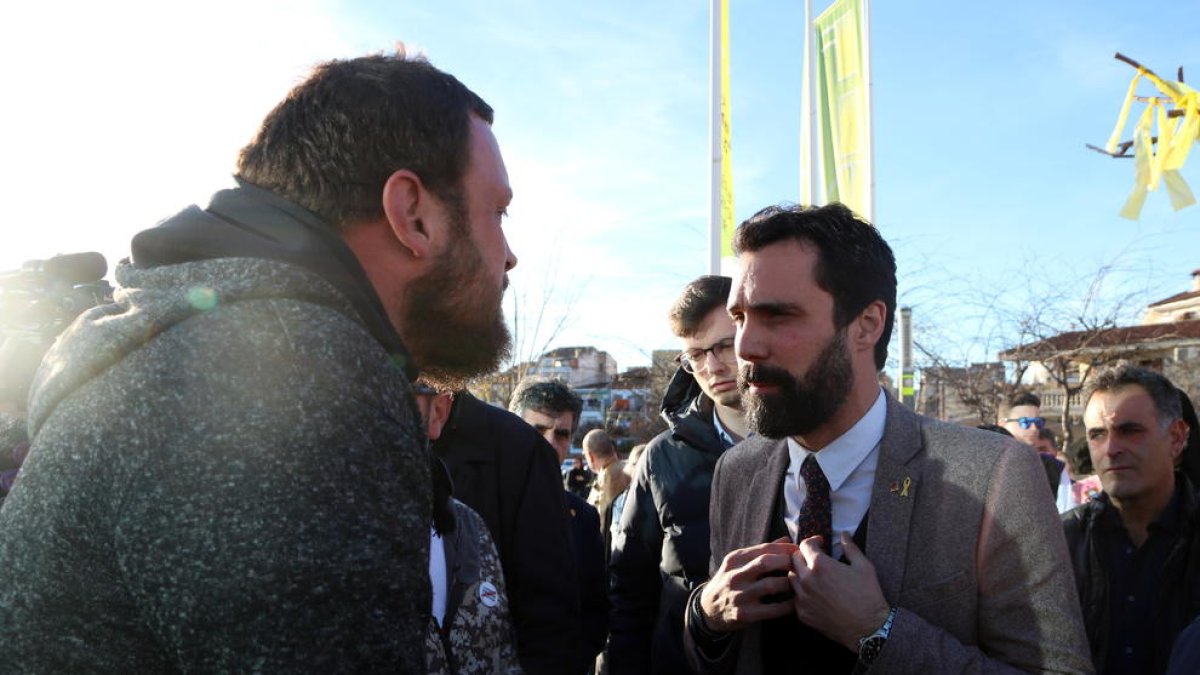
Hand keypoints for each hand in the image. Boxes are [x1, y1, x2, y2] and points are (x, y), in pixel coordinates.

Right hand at [699, 537, 797, 632]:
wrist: (709, 608)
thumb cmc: (730, 581)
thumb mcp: (739, 563)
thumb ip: (762, 552)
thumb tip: (787, 539)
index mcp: (735, 559)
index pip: (764, 548)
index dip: (785, 548)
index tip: (800, 551)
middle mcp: (735, 575)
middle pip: (766, 562)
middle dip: (788, 562)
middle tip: (803, 566)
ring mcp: (739, 595)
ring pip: (771, 585)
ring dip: (790, 583)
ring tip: (802, 584)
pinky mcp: (744, 614)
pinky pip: (772, 609)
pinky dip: (787, 606)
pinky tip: (795, 604)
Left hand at [790, 533, 889, 649]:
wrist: (868, 628)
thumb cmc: (868, 596)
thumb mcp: (864, 566)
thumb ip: (850, 547)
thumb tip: (844, 534)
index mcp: (820, 565)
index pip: (804, 545)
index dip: (813, 542)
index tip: (821, 544)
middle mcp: (807, 580)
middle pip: (794, 559)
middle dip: (804, 555)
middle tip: (816, 558)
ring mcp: (803, 598)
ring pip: (792, 578)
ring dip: (800, 572)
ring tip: (814, 575)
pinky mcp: (802, 614)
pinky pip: (796, 597)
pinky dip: (802, 592)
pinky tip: (815, 593)